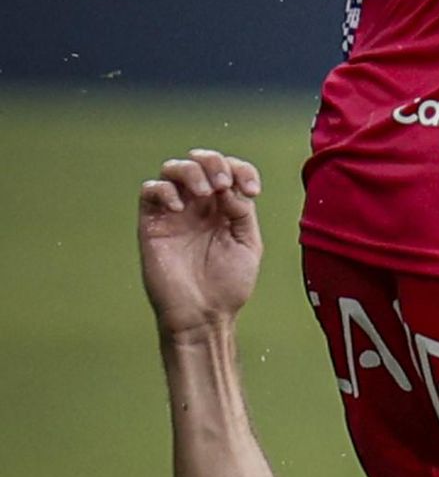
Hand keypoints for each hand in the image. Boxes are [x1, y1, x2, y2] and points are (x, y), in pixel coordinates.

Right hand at [138, 149, 263, 336]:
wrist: (203, 315)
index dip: (241, 169)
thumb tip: (230, 187)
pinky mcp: (153, 223)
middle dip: (213, 162)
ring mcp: (175, 212)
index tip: (251, 190)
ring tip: (204, 191)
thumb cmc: (227, 286)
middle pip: (200, 161)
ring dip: (191, 171)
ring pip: (173, 168)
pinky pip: (150, 190)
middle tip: (222, 183)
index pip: (230, 170)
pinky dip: (165, 190)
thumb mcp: (248, 244)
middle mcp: (199, 205)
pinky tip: (180, 207)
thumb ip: (242, 212)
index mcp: (225, 208)